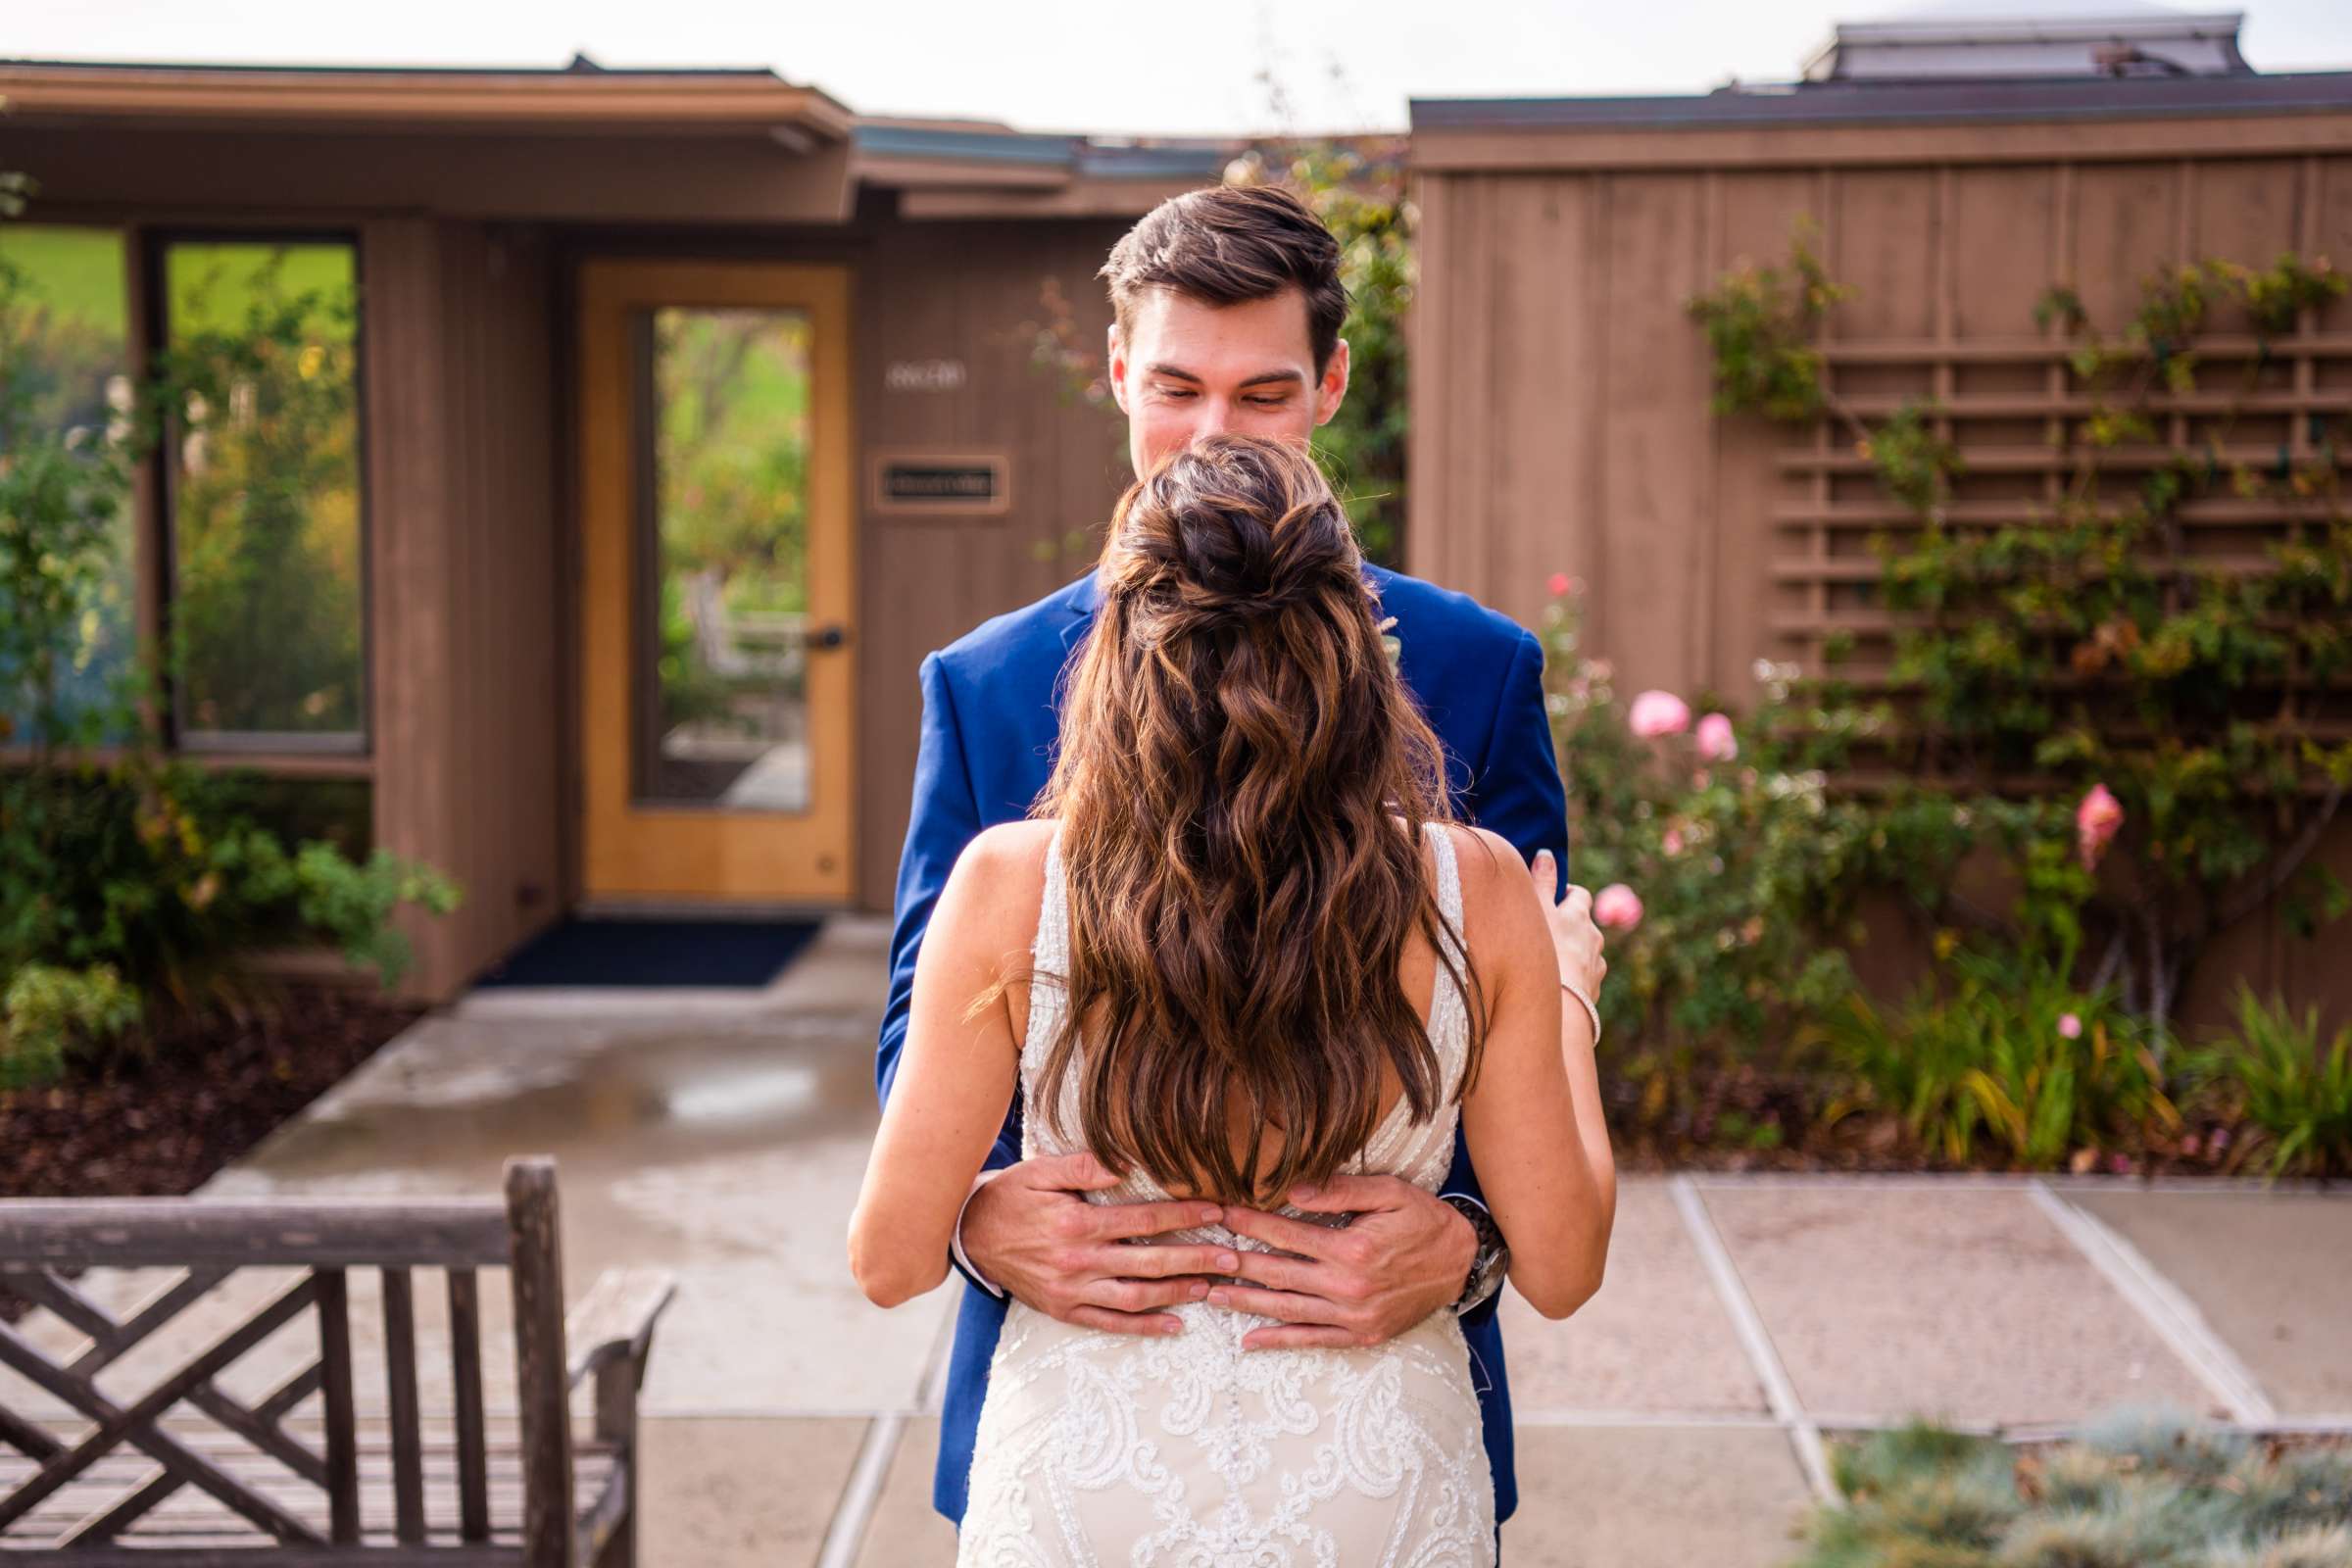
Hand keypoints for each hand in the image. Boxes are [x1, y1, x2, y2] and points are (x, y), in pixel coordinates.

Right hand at [960, 1151, 1243, 1335]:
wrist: (970, 1236)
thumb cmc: (1010, 1197)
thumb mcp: (1040, 1170)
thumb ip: (1084, 1166)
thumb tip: (1127, 1164)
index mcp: (1077, 1224)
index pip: (1143, 1219)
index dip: (1183, 1215)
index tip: (1216, 1210)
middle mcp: (1078, 1262)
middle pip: (1149, 1261)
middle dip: (1195, 1258)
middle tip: (1232, 1258)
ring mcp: (1073, 1291)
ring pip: (1136, 1296)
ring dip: (1178, 1292)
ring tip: (1211, 1286)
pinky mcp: (1065, 1311)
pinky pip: (1110, 1323)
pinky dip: (1145, 1327)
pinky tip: (1175, 1325)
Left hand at [1202, 1173, 1477, 1350]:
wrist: (1462, 1264)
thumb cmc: (1423, 1221)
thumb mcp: (1389, 1193)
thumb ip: (1340, 1191)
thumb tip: (1293, 1188)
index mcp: (1351, 1247)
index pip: (1286, 1233)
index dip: (1250, 1223)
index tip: (1221, 1213)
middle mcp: (1347, 1286)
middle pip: (1278, 1273)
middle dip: (1236, 1262)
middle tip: (1201, 1256)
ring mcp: (1352, 1315)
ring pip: (1287, 1309)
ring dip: (1246, 1303)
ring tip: (1211, 1295)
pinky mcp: (1361, 1335)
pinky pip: (1312, 1340)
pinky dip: (1280, 1341)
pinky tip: (1250, 1341)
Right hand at [1532, 849, 1605, 999]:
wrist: (1561, 1003)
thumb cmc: (1545, 950)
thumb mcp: (1538, 910)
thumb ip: (1542, 881)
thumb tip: (1546, 853)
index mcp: (1580, 916)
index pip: (1580, 896)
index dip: (1568, 894)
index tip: (1555, 897)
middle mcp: (1594, 938)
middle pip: (1586, 925)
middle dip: (1571, 925)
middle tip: (1549, 930)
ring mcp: (1597, 966)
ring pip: (1587, 953)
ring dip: (1574, 953)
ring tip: (1552, 961)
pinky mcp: (1594, 990)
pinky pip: (1585, 978)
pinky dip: (1575, 977)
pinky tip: (1558, 984)